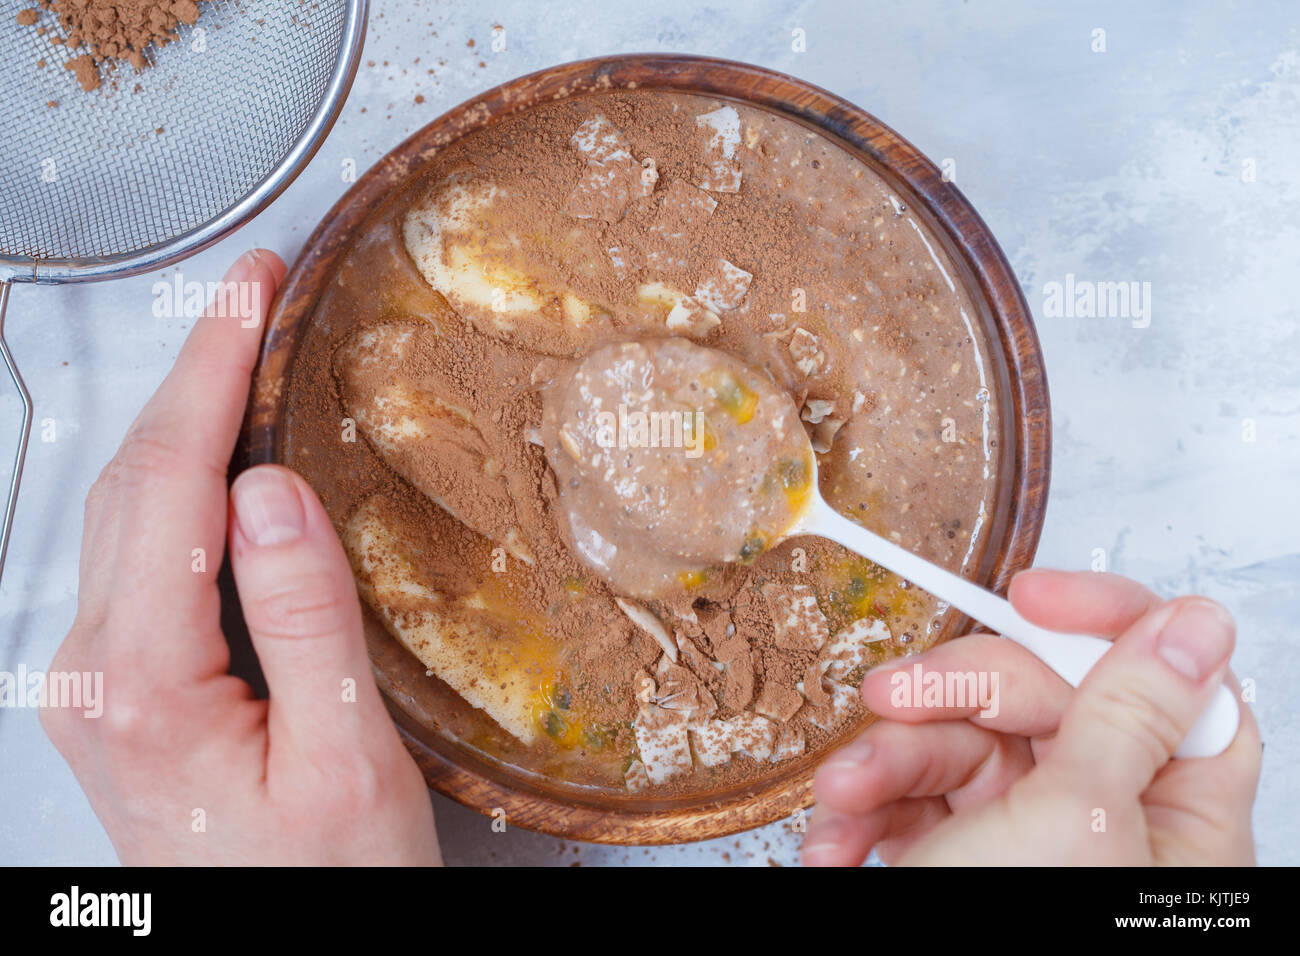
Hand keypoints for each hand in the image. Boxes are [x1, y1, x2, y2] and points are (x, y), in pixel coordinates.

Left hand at [43, 250, 440, 864]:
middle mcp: (96, 677)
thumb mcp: (346, 757)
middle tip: (252, 293)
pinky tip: (222, 459)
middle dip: (192, 371)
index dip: (213, 369)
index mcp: (146, 682)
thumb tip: (272, 491)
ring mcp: (98, 685)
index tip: (250, 290)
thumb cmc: (326, 882)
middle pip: (134, 480)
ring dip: (183, 419)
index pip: (174, 481)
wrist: (283, 951)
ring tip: (242, 353)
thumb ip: (303, 619)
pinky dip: (182, 481)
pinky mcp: (122, 692)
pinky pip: (141, 554)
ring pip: (128, 511)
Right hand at [802, 570, 1260, 865]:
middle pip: (1042, 700)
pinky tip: (837, 844)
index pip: (1173, 681)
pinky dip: (864, 814)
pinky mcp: (958, 856)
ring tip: (841, 800)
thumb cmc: (1015, 945)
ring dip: (882, 764)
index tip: (1029, 593)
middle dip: (950, 696)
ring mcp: (1027, 839)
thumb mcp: (1075, 822)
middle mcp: (1108, 821)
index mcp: (1176, 816)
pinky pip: (912, 798)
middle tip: (891, 699)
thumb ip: (1129, 713)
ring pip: (959, 744)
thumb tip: (1194, 623)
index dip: (1106, 620)